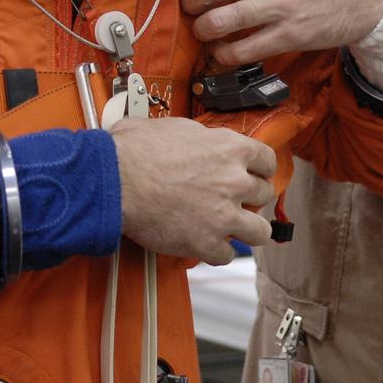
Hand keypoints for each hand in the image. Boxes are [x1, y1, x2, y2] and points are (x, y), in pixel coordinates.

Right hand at [111, 116, 274, 263]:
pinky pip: (227, 255)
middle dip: (250, 198)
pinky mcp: (208, 243)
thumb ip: (196, 137)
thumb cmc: (134, 151)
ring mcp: (224, 215)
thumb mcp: (172, 127)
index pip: (267, 160)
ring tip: (232, 228)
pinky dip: (216, 251)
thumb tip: (192, 139)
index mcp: (228, 148)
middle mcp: (234, 181)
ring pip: (260, 231)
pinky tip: (204, 243)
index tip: (255, 174)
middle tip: (234, 200)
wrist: (115, 180)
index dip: (260, 169)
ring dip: (247, 230)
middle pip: (264, 194)